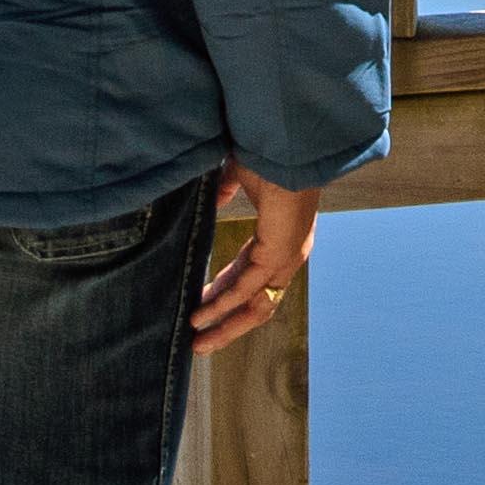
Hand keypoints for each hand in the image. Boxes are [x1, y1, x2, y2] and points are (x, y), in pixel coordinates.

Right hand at [189, 165, 322, 352]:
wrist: (286, 142)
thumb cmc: (268, 153)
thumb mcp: (238, 176)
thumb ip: (225, 190)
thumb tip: (215, 199)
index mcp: (278, 237)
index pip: (249, 278)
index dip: (224, 296)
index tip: (199, 308)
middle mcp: (285, 254)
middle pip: (256, 303)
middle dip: (226, 325)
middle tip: (199, 342)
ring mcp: (285, 257)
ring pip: (256, 306)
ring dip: (226, 326)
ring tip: (198, 343)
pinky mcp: (279, 254)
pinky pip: (248, 289)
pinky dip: (224, 306)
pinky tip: (201, 316)